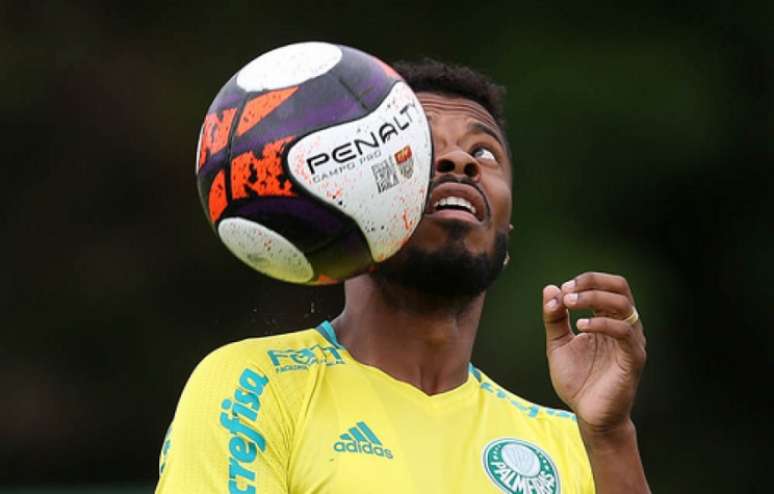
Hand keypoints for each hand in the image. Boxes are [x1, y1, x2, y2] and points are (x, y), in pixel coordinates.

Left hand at [542, 272, 645, 431]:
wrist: (589, 415)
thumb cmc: (578, 380)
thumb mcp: (558, 344)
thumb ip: (554, 318)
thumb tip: (550, 288)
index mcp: (608, 319)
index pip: (607, 285)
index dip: (584, 281)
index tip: (561, 290)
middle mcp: (623, 326)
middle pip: (620, 286)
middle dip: (591, 282)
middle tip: (567, 291)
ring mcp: (631, 341)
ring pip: (623, 304)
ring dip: (593, 298)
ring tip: (570, 304)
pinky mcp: (633, 358)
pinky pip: (624, 331)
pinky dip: (601, 323)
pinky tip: (581, 326)